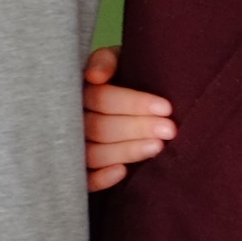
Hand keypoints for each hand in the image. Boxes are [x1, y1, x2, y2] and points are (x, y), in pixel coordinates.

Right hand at [83, 47, 175, 192]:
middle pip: (100, 128)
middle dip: (138, 128)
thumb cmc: (123, 76)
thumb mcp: (119, 60)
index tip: (166, 107)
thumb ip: (107, 60)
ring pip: (92, 153)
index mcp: (78, 91)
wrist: (125, 94)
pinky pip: (83, 180)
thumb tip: (95, 76)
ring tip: (158, 147)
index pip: (102, 99)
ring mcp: (71, 146)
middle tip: (170, 130)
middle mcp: (70, 120)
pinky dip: (100, 178)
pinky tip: (123, 172)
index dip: (134, 103)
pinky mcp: (78, 170)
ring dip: (126, 151)